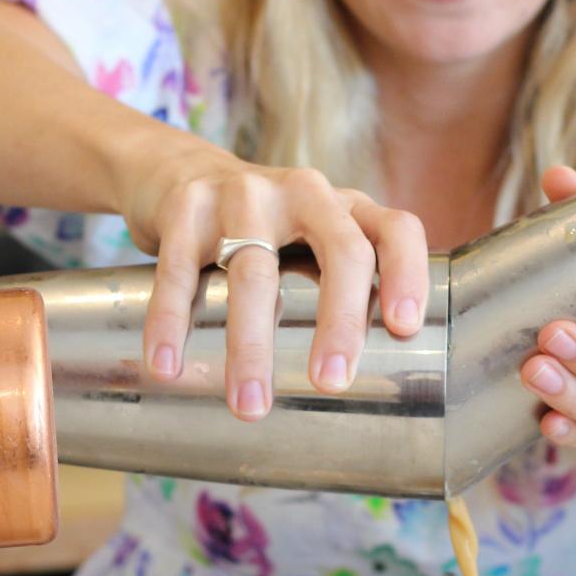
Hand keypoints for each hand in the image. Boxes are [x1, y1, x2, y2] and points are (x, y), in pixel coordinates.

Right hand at [120, 143, 428, 419]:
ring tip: (249, 404)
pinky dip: (172, 323)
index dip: (407, 275)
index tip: (404, 329)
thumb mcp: (309, 238)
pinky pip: (179, 271)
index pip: (395, 230)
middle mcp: (303, 192)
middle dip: (340, 322)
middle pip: (339, 251)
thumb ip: (336, 285)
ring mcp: (242, 194)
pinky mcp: (186, 206)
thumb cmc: (260, 227)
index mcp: (343, 206)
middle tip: (331, 383)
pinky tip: (168, 366)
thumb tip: (365, 384)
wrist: (176, 171)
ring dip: (251, 346)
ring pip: (254, 274)